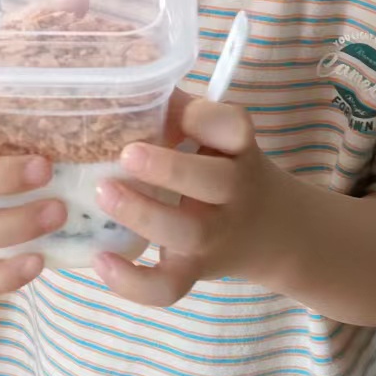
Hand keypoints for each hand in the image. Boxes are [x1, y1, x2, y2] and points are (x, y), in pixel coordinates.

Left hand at [92, 92, 293, 307]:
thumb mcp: (218, 136)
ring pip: (188, 233)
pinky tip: (100, 259)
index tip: (171, 111)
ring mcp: (215, 236)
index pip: (235, 127)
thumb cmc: (226, 167)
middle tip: (126, 154)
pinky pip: (168, 287)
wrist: (275, 231)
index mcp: (237, 148)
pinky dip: (133, 282)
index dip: (206, 119)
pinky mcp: (194, 270)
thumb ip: (179, 111)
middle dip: (169, 168)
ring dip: (142, 214)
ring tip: (103, 192)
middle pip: (215, 182)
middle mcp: (234, 191)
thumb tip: (125, 87)